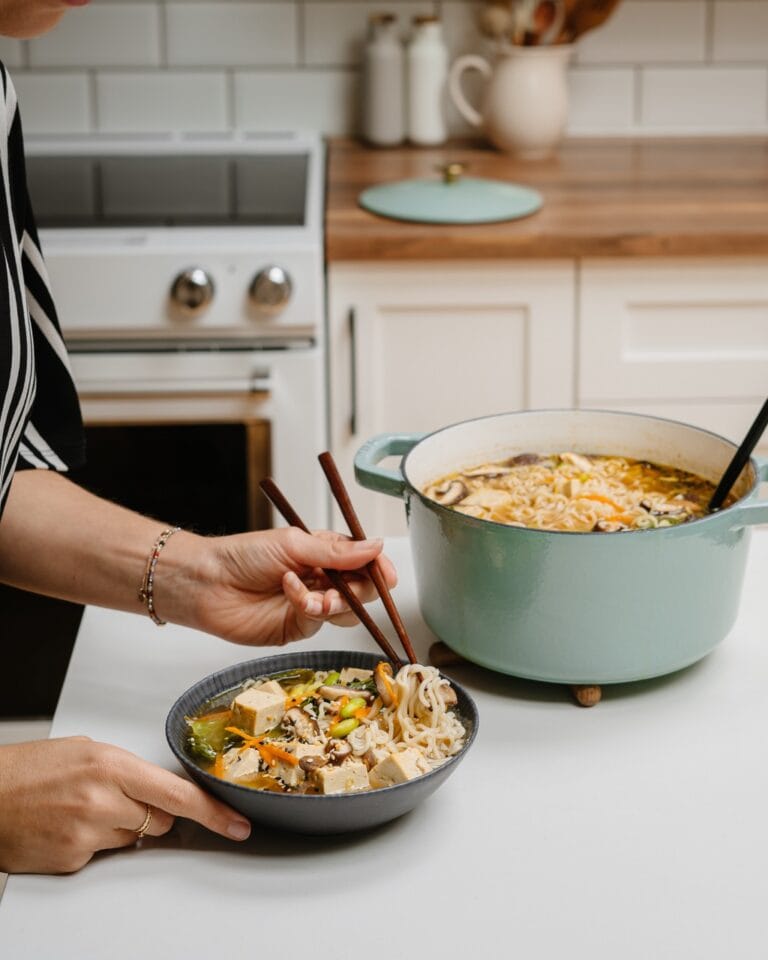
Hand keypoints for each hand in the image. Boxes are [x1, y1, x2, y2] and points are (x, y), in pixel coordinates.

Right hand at [0, 737, 251, 874]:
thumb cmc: (30, 769)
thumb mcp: (87, 751)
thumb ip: (128, 769)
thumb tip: (158, 787)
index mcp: (111, 765)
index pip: (179, 793)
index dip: (214, 812)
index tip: (237, 824)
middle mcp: (104, 800)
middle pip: (162, 818)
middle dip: (150, 810)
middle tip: (115, 796)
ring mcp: (88, 833)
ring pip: (134, 838)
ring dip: (120, 826)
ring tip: (82, 807)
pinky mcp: (73, 859)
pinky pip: (105, 854)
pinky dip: (94, 842)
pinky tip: (68, 825)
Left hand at [172, 527, 396, 645]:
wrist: (207, 584)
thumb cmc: (243, 555)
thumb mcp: (294, 544)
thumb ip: (337, 552)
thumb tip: (377, 546)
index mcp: (323, 552)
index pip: (363, 560)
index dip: (378, 568)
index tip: (387, 575)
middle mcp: (322, 579)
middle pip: (363, 590)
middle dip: (360, 590)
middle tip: (346, 586)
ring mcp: (312, 605)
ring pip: (348, 611)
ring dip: (337, 603)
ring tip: (317, 594)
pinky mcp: (298, 628)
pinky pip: (320, 622)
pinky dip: (309, 607)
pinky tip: (290, 593)